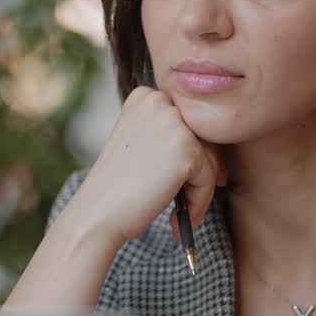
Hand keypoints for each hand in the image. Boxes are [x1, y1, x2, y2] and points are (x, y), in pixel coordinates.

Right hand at [67, 86, 225, 247]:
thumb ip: (171, 136)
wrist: (98, 212)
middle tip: (189, 200)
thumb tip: (217, 150)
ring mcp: (173, 122)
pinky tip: (176, 219)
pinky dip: (199, 202)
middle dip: (200, 170)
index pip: (186, 121)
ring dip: (200, 188)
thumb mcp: (141, 145)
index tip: (188, 180)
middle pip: (203, 136)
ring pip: (209, 157)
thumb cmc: (117, 186)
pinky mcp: (186, 148)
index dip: (192, 152)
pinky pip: (209, 178)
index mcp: (145, 96)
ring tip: (180, 213)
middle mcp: (159, 101)